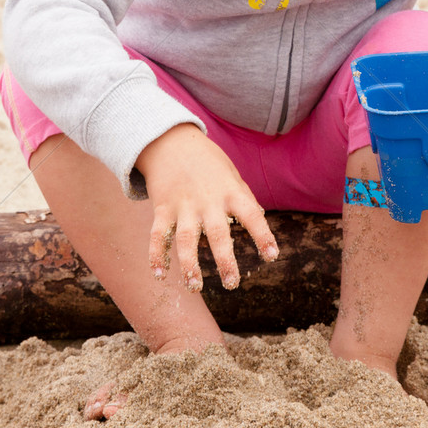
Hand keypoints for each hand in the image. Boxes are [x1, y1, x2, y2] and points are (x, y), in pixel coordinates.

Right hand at [136, 124, 278, 290]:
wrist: (171, 140)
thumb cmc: (208, 160)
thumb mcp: (231, 174)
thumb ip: (244, 197)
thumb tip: (259, 217)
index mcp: (230, 192)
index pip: (252, 215)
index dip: (262, 235)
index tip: (272, 256)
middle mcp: (208, 201)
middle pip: (217, 233)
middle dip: (224, 260)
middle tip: (232, 284)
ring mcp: (183, 205)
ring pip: (185, 239)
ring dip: (189, 265)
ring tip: (194, 286)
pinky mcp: (162, 207)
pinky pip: (157, 234)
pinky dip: (156, 255)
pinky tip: (158, 274)